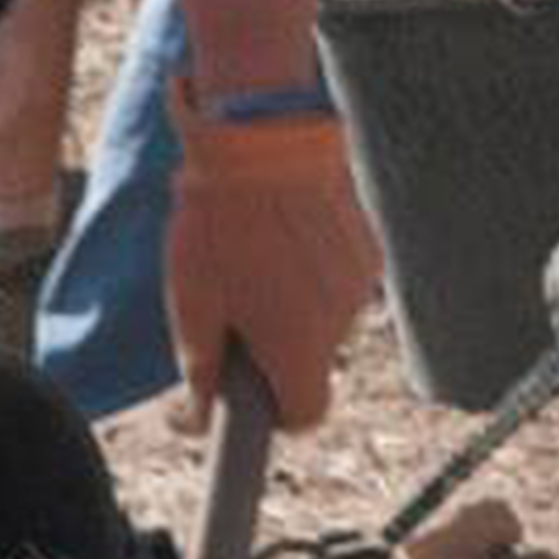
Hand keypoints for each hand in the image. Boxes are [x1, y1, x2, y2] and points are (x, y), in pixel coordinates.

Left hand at [167, 102, 379, 434]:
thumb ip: (198, 370)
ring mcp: (359, 284)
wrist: (264, 137)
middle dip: (276, 347)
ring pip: (324, 318)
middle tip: (233, 308)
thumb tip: (193, 422)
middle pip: (311, 362)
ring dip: (293, 305)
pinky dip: (311, 273)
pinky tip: (281, 235)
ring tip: (252, 258)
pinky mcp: (367, 247)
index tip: (250, 395)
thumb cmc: (218, 223)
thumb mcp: (191, 302)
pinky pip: (337, 280)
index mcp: (297, 347)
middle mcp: (339, 323)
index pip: (304, 417)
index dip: (275, 415)